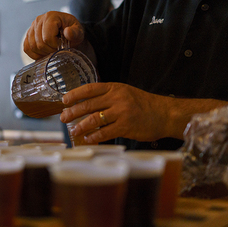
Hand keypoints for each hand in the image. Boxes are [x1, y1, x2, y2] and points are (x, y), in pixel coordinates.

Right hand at [23, 11, 84, 59]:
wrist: (67, 31)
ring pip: (32, 47)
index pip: (47, 38)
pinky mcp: (28, 35)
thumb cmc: (73, 31)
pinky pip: (26, 48)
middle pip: (39, 44)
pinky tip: (43, 53)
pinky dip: (35, 54)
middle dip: (49, 50)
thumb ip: (75, 32)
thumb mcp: (79, 31)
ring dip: (43, 53)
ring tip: (51, 50)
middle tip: (57, 49)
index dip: (55, 46)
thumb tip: (67, 32)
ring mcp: (32, 27)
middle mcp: (38, 20)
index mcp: (51, 16)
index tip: (62, 45)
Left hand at [60, 82, 174, 143]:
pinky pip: (105, 132)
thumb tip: (86, 105)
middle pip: (88, 104)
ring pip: (94, 119)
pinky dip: (94, 136)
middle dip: (73, 112)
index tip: (64, 100)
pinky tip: (87, 138)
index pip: (89, 88)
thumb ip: (108, 96)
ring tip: (73, 130)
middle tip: (63, 118)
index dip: (74, 94)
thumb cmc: (143, 104)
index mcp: (115, 88)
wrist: (164, 114)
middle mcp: (117, 98)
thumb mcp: (125, 93)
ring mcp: (121, 112)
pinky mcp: (126, 127)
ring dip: (81, 126)